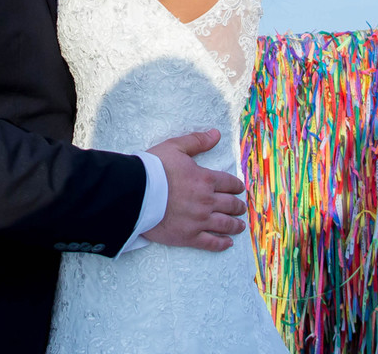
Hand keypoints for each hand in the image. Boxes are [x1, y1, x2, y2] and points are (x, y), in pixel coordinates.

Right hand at [141, 129, 246, 251]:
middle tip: (241, 208)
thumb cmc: (154, 168)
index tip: (239, 189)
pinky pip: (210, 242)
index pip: (229, 183)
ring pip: (225, 224)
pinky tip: (228, 243)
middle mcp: (207, 201)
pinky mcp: (188, 236)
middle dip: (238, 206)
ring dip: (235, 225)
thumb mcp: (175, 147)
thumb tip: (216, 134)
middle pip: (230, 205)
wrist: (136, 193)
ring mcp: (199, 221)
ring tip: (240, 226)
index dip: (237, 186)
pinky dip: (222, 243)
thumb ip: (197, 141)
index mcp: (205, 179)